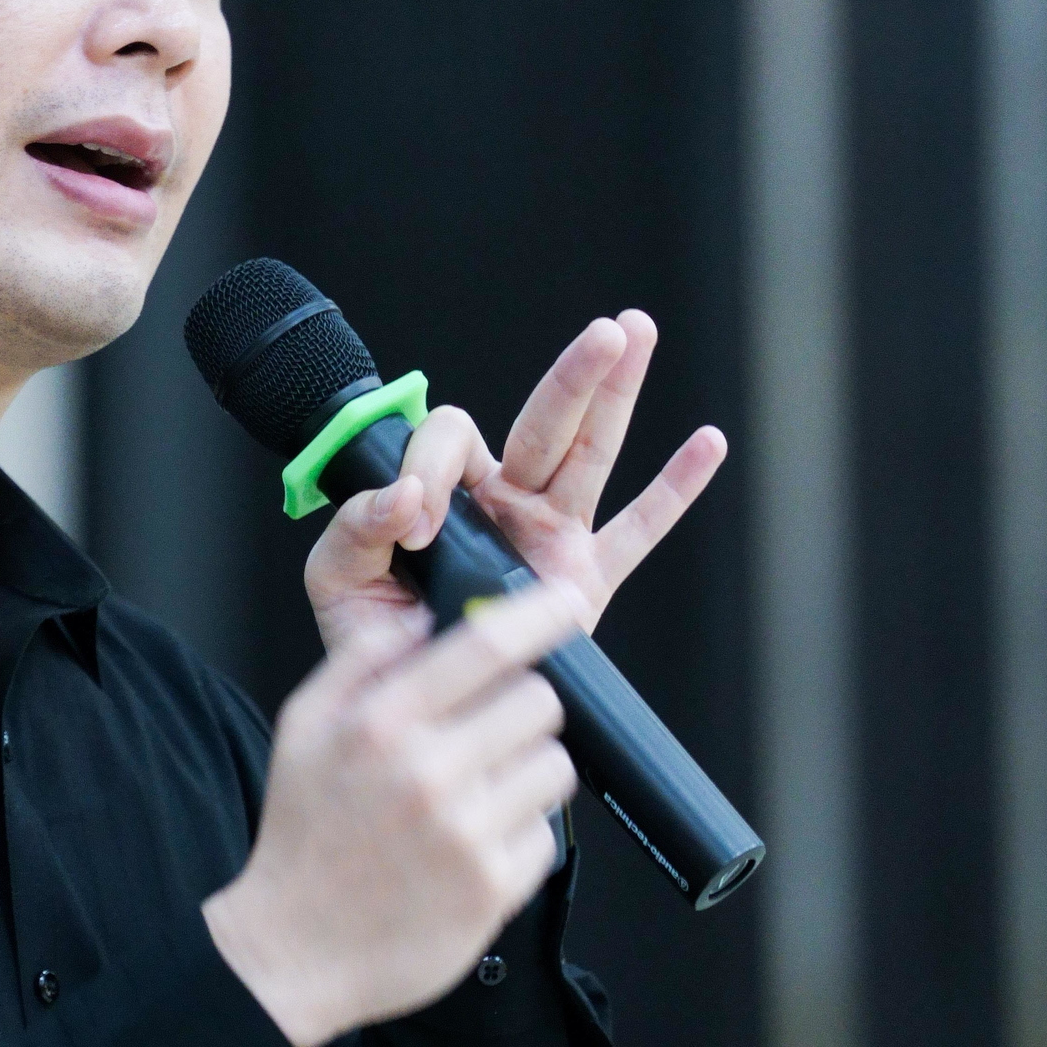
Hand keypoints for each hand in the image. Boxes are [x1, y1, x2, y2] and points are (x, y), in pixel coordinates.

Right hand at [203, 581, 584, 1046]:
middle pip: (538, 700)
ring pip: (553, 764)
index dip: (539, 614)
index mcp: (381, 723)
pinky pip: (547, 834)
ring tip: (481, 789)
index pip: (486, 645)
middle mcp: (429, 772)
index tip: (564, 601)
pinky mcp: (495, 889)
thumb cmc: (303, 835)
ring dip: (527, 768)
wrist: (294, 950)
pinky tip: (475, 843)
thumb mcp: (302, 726)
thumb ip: (360, 661)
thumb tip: (424, 619)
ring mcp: (467, 834)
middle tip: (489, 728)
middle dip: (521, 704)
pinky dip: (521, 833)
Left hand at [303, 310, 725, 656]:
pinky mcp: (582, 581)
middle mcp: (503, 501)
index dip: (432, 466)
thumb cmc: (374, 646)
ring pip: (591, 454)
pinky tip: (708, 443)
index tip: (415, 522)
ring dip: (619, 395)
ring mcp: (549, 536)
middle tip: (607, 332)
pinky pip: (636, 531)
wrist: (413, 714)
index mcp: (445, 492)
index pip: (451, 440)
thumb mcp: (339, 579)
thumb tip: (403, 498)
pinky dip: (675, 490)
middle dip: (575, 375)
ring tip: (640, 334)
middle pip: (544, 421)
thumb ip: (356, 528)